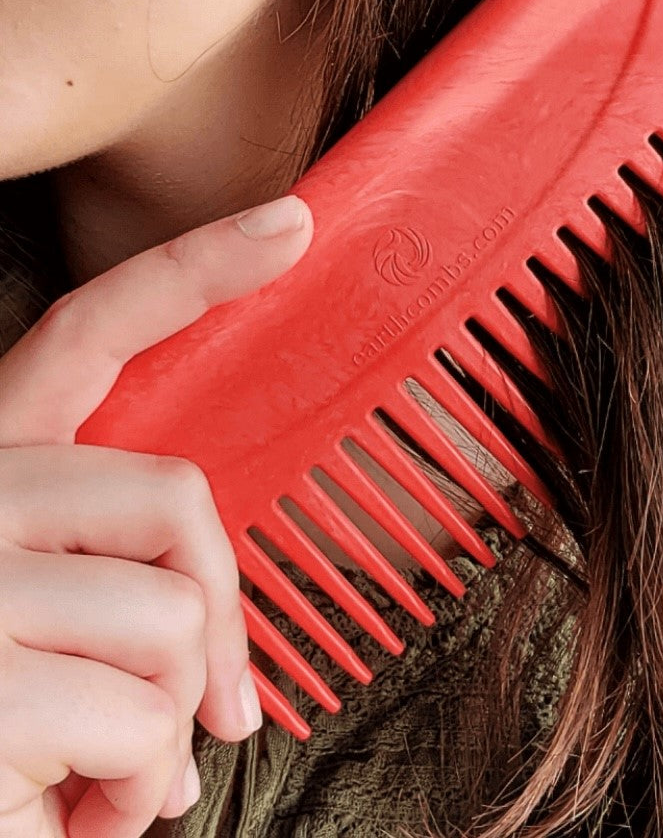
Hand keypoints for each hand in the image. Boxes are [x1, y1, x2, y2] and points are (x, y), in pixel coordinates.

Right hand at [0, 194, 311, 837]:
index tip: (290, 227)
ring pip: (173, 618)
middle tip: (218, 702)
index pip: (91, 332)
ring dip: (169, 722)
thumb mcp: (57, 626)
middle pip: (176, 495)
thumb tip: (222, 676)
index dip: (192, 270)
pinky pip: (143, 719)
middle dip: (217, 611)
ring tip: (105, 773)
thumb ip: (127, 585)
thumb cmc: (4, 725)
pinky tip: (72, 811)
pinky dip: (136, 789)